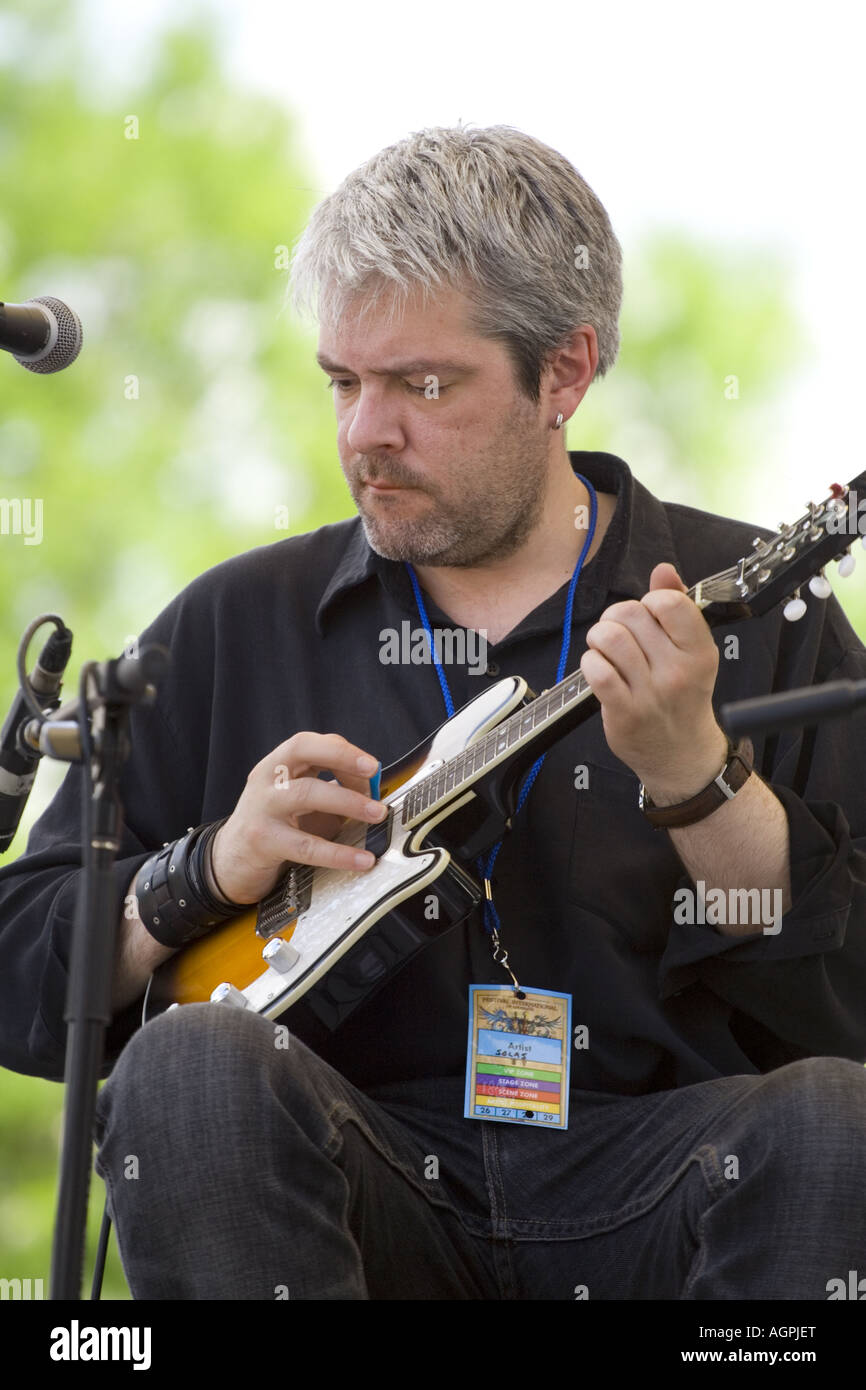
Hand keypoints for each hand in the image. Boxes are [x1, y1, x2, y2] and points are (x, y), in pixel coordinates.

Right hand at [210, 732, 386, 903]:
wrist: (231, 861)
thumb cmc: (274, 825)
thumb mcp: (296, 799)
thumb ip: (329, 788)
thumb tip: (372, 790)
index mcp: (276, 765)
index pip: (308, 743)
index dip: (341, 749)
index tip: (371, 765)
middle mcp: (266, 779)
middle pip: (302, 751)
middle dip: (342, 759)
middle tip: (374, 774)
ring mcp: (262, 808)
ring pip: (307, 794)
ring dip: (348, 801)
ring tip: (376, 814)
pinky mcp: (263, 841)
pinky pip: (306, 845)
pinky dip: (339, 853)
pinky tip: (361, 859)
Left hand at [581, 562, 727, 803]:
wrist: (681, 754)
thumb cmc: (683, 697)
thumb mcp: (691, 652)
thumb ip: (677, 606)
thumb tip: (663, 570)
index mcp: (700, 651)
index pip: (669, 602)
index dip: (648, 602)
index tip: (646, 617)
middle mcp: (678, 671)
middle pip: (631, 614)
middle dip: (615, 616)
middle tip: (618, 633)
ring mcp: (651, 693)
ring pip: (609, 638)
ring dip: (599, 638)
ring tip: (605, 649)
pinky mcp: (624, 712)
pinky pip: (596, 670)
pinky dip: (590, 663)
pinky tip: (599, 669)